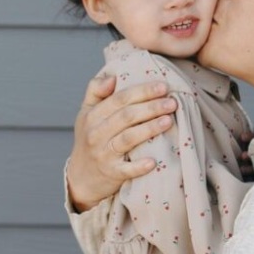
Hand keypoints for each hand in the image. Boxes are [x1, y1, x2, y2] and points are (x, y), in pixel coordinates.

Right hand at [67, 73, 177, 211]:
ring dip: (149, 129)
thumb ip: (95, 91)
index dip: (142, 91)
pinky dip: (139, 166)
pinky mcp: (111, 173)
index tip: (163, 86)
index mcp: (92, 115)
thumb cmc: (89, 140)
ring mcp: (103, 154)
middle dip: (151, 107)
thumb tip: (113, 76)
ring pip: (128, 138)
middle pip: (126, 116)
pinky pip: (126, 169)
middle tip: (172, 102)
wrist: (81, 177)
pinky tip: (154, 162)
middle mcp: (96, 133)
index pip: (119, 99)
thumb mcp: (86, 114)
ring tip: (169, 121)